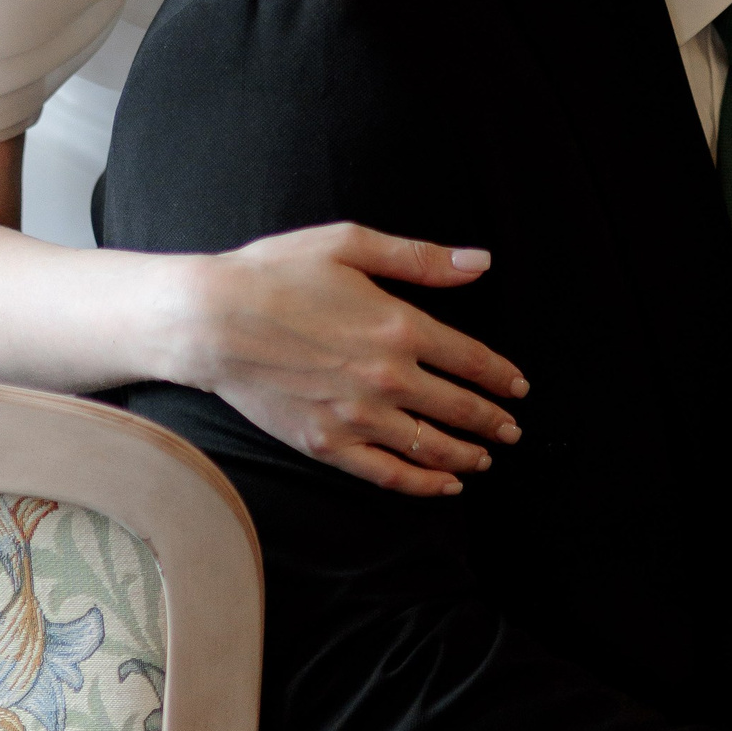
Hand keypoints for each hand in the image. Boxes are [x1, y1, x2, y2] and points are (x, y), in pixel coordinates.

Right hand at [160, 224, 528, 495]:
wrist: (211, 320)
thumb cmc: (277, 273)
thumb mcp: (350, 244)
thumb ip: (421, 258)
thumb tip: (481, 263)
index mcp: (399, 325)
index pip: (471, 359)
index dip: (502, 377)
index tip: (519, 387)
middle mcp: (387, 377)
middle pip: (459, 408)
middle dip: (493, 422)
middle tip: (512, 430)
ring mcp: (357, 416)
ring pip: (430, 446)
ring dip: (467, 456)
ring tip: (486, 459)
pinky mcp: (327, 443)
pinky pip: (387, 473)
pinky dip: (422, 484)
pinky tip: (444, 486)